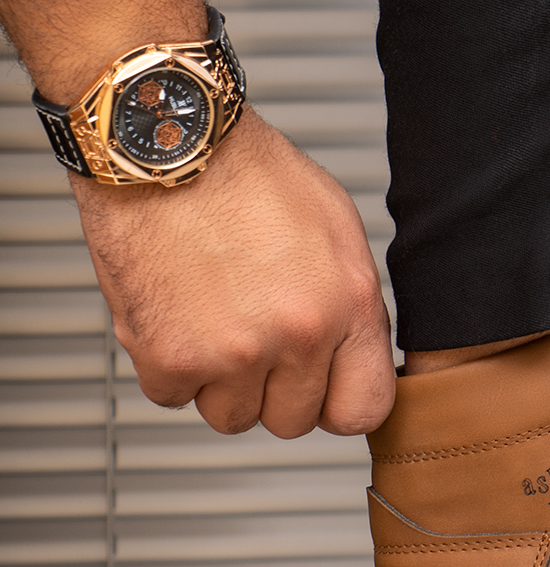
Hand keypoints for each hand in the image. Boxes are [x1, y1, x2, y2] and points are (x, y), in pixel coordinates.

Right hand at [75, 108, 396, 436]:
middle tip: (258, 337)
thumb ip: (351, 306)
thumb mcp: (337, 233)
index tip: (325, 389)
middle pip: (293, 421)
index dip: (341, 402)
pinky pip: (174, 398)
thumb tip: (354, 357)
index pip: (364, 409)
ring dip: (222, 381)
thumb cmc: (248, 176)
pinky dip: (171, 367)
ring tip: (215, 317)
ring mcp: (233, 353)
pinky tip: (179, 314)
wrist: (167, 146)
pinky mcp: (169, 357)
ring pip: (232, 416)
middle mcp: (298, 335)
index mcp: (349, 305)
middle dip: (277, 389)